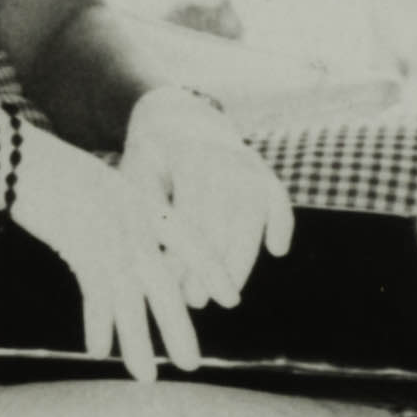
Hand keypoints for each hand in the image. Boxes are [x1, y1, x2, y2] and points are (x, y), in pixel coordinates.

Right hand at [0, 118, 197, 376]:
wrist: (21, 159)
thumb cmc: (57, 171)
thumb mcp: (101, 187)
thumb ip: (124, 216)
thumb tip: (136, 254)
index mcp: (143, 202)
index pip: (189, 239)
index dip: (212, 270)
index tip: (231, 299)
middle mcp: (133, 222)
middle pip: (164, 283)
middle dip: (177, 328)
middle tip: (191, 364)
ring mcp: (108, 236)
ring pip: (130, 300)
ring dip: (138, 342)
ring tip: (147, 377)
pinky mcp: (80, 247)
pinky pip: (96, 295)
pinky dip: (98, 324)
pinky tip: (99, 351)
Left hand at [118, 86, 294, 317]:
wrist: (174, 114)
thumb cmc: (147, 158)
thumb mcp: (134, 179)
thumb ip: (144, 217)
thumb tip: (145, 275)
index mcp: (187, 157)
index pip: (192, 221)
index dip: (186, 263)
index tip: (179, 296)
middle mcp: (223, 158)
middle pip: (225, 226)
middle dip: (212, 272)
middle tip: (196, 302)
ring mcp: (247, 162)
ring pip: (253, 219)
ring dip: (242, 261)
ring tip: (225, 294)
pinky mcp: (262, 169)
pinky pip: (279, 198)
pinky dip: (282, 222)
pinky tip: (277, 249)